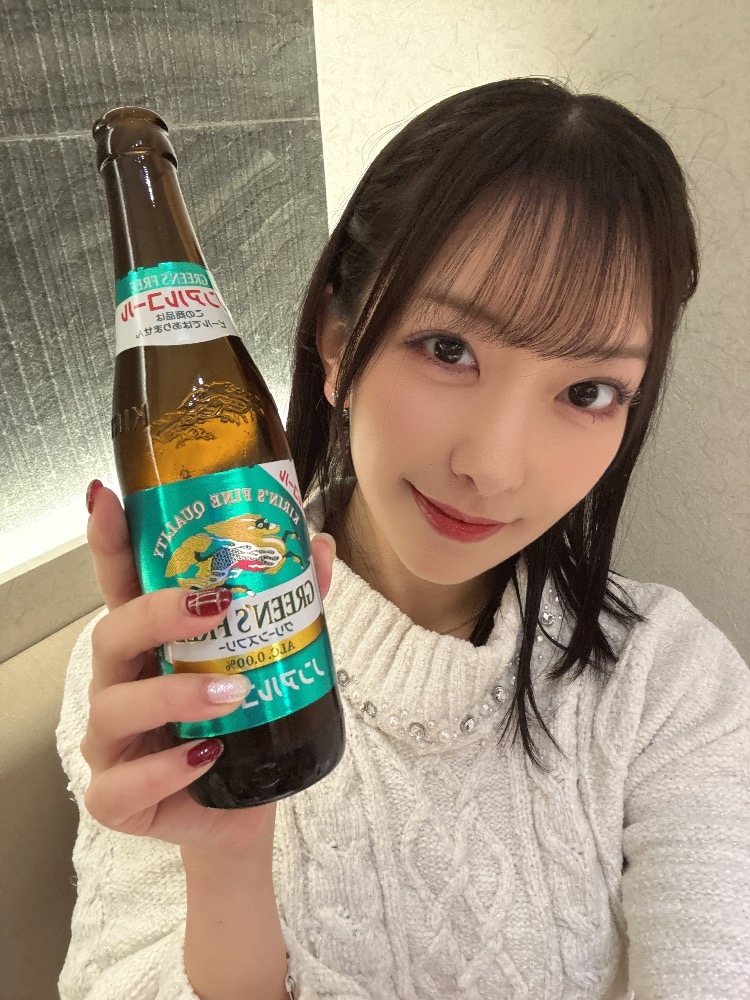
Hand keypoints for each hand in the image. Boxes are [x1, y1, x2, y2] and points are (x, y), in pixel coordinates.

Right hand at [80, 482, 335, 856]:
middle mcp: (122, 684)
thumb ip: (290, 603)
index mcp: (152, 645)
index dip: (109, 541)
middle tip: (214, 604)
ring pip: (114, 707)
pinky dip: (165, 768)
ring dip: (174, 693)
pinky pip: (121, 785)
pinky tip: (206, 755)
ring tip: (232, 692)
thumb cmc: (248, 727)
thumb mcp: (271, 660)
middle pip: (110, 635)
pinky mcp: (118, 799)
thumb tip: (319, 546)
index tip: (107, 498)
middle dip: (156, 614)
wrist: (247, 813)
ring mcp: (113, 743)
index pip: (121, 585)